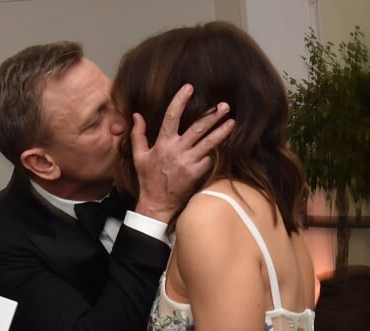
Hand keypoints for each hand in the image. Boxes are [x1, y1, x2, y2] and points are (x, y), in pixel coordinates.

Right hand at [132, 83, 234, 221]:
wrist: (157, 204)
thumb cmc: (148, 180)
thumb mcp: (139, 157)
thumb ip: (138, 135)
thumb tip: (137, 115)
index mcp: (162, 144)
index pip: (171, 116)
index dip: (180, 100)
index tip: (189, 87)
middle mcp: (176, 150)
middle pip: (198, 127)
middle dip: (212, 115)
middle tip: (224, 105)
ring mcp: (188, 162)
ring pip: (208, 142)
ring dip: (221, 131)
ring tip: (232, 121)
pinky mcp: (196, 173)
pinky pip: (209, 159)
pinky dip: (215, 153)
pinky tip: (224, 147)